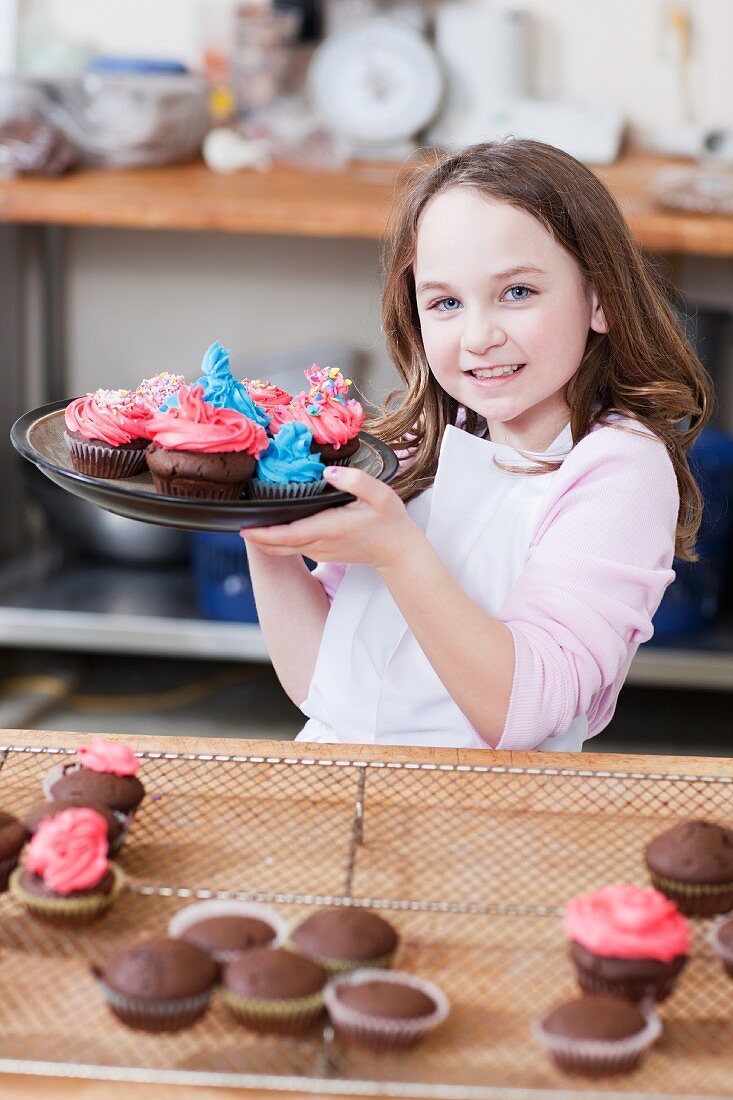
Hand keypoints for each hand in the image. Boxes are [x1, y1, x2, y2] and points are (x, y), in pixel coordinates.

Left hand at [242, 465, 418, 572]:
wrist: (397, 551)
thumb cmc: (389, 522)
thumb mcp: (380, 495)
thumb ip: (356, 481)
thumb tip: (329, 472)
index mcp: (328, 528)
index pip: (287, 534)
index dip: (262, 533)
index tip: (242, 527)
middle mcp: (319, 543)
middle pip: (277, 545)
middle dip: (255, 537)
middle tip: (235, 522)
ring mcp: (319, 551)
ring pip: (283, 549)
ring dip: (264, 539)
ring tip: (247, 524)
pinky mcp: (322, 552)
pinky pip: (292, 548)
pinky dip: (277, 541)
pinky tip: (270, 528)